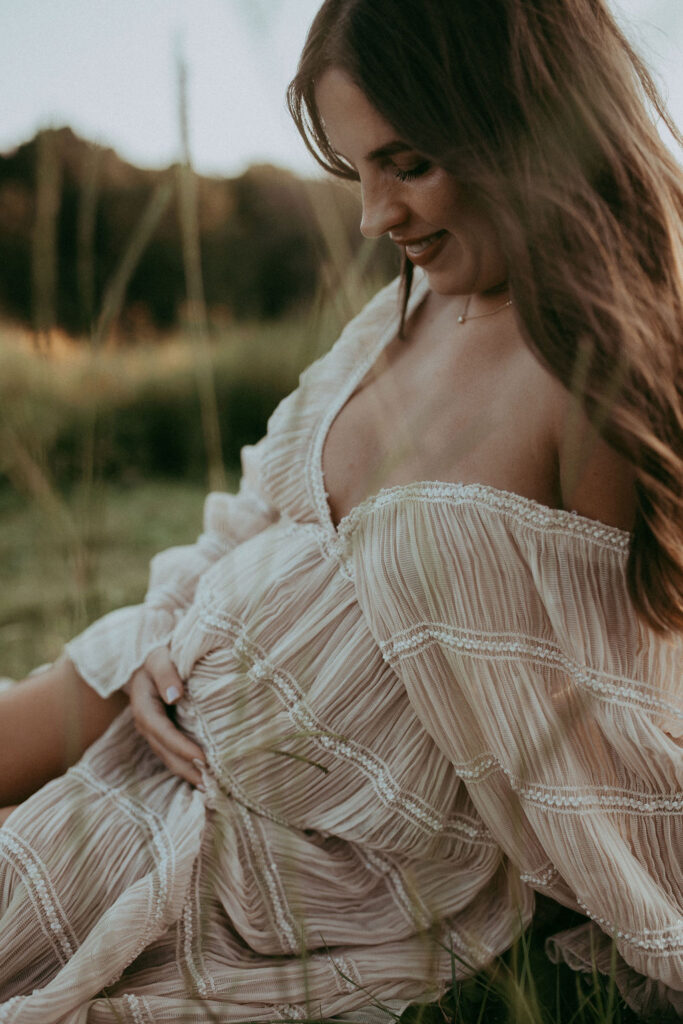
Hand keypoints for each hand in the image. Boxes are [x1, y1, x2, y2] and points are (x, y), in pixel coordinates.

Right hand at [125, 647, 205, 786]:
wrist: (146, 663)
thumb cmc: (157, 658)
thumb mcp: (159, 658)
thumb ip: (166, 673)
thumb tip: (175, 695)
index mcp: (144, 707)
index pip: (163, 732)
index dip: (182, 747)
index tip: (203, 758)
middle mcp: (146, 725)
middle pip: (166, 752)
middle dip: (188, 769)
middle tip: (212, 784)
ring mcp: (153, 732)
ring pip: (169, 757)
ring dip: (188, 773)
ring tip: (211, 787)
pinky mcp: (163, 734)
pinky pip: (173, 754)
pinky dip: (188, 766)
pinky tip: (205, 776)